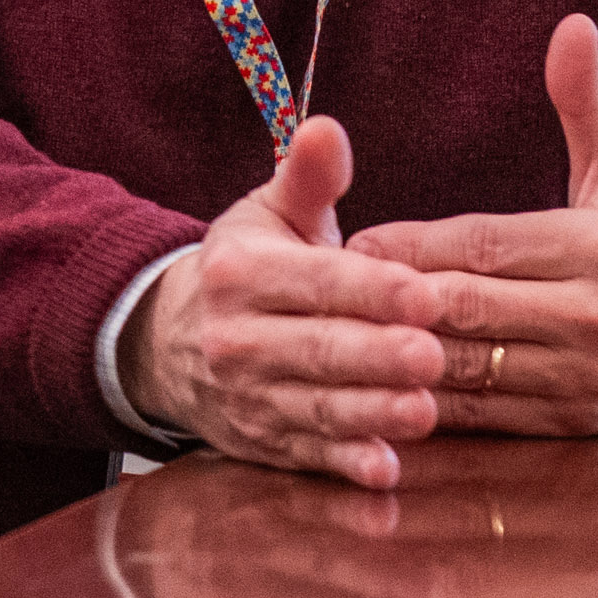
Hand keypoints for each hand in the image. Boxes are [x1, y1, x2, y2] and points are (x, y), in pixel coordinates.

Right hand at [120, 115, 449, 486]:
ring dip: (370, 413)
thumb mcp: (266, 216)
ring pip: (316, 407)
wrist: (165, 341)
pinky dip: (344, 467)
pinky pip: (307, 457)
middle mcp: (237, 338)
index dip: (371, 288)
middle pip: (317, 348)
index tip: (425, 292)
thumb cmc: (244, 270)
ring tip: (422, 411)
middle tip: (433, 356)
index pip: (315, 281)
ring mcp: (248, 396)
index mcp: (242, 273)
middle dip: (376, 354)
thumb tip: (326, 127)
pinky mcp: (262, 443)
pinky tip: (383, 470)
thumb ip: (308, 177)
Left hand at [345, 15, 597, 434]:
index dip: (414, 245)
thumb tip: (570, 24)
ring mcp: (589, 377)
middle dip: (394, 299)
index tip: (355, 238)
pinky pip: (490, 416)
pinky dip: (433, 403)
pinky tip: (384, 386)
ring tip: (341, 337)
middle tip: (326, 290)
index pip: (485, 245)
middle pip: (468, 308)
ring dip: (402, 354)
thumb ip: (586, 102)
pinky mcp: (579, 424)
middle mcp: (597, 316)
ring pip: (471, 367)